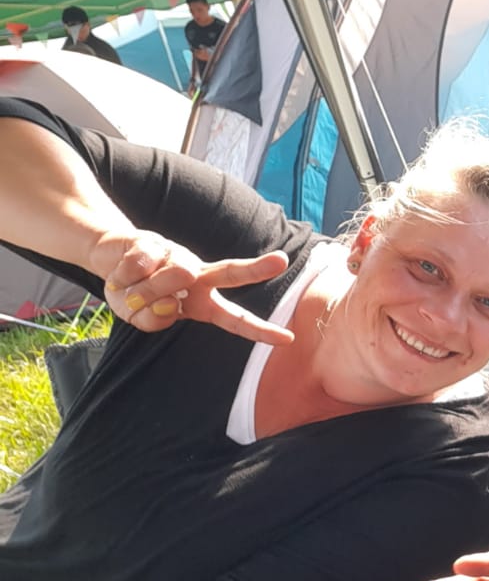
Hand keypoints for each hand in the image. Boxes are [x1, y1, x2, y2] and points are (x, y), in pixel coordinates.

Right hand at [90, 229, 293, 344]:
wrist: (108, 259)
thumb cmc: (134, 294)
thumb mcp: (141, 318)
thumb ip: (154, 319)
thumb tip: (170, 298)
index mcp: (202, 303)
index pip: (235, 319)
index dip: (259, 330)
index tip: (288, 338)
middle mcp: (198, 277)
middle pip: (229, 273)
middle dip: (255, 269)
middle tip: (281, 260)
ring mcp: (178, 257)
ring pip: (167, 281)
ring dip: (142, 291)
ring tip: (134, 288)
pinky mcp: (155, 242)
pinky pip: (138, 268)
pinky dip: (123, 277)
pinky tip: (124, 272)